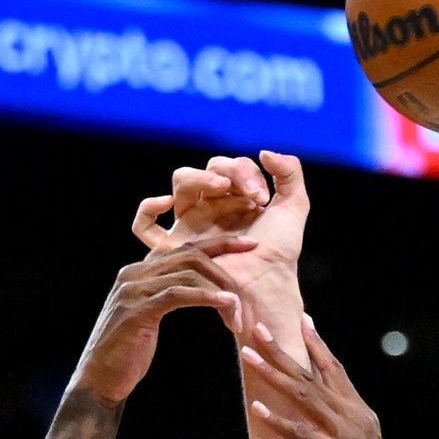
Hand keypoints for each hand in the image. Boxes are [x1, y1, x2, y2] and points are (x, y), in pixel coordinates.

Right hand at [69, 236, 251, 404]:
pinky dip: (207, 297)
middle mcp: (134, 273)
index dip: (219, 242)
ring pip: (188, 272)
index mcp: (140, 271)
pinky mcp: (136, 310)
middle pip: (191, 254)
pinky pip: (178, 294)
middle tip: (249, 290)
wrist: (100, 379)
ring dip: (221, 292)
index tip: (250, 244)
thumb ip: (169, 295)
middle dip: (226, 267)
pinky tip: (226, 305)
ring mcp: (133, 289)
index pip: (184, 246)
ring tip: (238, 318)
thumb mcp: (151, 314)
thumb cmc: (130, 351)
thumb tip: (202, 289)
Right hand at [133, 151, 307, 295]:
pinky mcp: (175, 249)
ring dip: (200, 177)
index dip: (246, 171)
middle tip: (252, 194)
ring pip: (181, 183)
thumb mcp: (294, 208)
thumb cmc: (280, 254)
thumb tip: (264, 152)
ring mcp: (191, 226)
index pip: (228, 166)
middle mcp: (209, 209)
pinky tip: (167, 203)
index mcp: (232, 198)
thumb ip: (289, 173)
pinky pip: (144, 227)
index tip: (264, 196)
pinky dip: (148, 210)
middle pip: (205, 169)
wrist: (268, 286)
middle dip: (229, 172)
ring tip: (221, 186)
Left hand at [240, 310, 400, 438]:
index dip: (318, 346)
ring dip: (273, 374)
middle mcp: (355, 418)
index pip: (337, 371)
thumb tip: (318, 411)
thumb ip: (339, 426)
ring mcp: (345, 437)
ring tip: (249, 357)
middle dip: (283, 351)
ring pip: (304, 396)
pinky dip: (277, 421)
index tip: (302, 321)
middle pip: (314, 376)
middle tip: (258, 330)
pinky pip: (300, 434)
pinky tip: (257, 409)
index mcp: (361, 414)